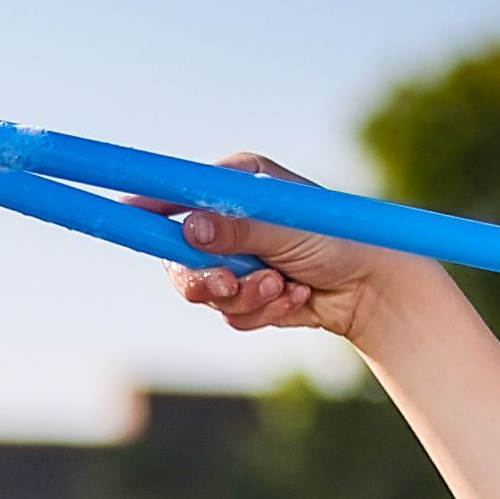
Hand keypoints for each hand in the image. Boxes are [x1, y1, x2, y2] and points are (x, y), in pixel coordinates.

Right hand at [171, 154, 451, 349]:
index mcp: (237, 185)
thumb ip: (238, 229)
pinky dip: (260, 311)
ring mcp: (236, 259)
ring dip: (244, 296)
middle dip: (204, 277)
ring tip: (283, 287)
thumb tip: (190, 231)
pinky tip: (294, 298)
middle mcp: (230, 220)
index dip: (149, 205)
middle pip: (178, 254)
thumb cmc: (340, 241)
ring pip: (204, 291)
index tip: (125, 212)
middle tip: (226, 284)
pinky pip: (229, 314)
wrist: (373, 288)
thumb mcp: (288, 228)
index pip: (178, 192)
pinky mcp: (245, 294)